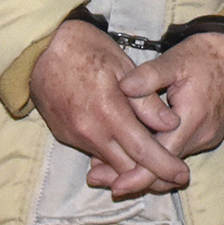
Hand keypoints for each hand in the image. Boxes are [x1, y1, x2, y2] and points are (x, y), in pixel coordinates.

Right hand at [30, 19, 187, 198]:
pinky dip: (112, 156)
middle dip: (152, 175)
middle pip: (128, 168)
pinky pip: (94, 155)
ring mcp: (76, 137)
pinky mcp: (65, 137)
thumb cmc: (86, 49)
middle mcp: (91, 131)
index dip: (165, 167)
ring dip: (132, 167)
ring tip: (152, 164)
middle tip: (173, 173)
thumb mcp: (122, 66)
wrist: (40, 48)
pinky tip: (124, 148)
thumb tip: (171, 124)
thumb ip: (146, 100)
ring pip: (110, 165)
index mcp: (110, 111)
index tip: (183, 175)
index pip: (143, 152)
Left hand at [111, 32, 223, 172]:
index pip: (161, 160)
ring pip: (170, 161)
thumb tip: (122, 87)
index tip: (112, 185)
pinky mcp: (207, 133)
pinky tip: (137, 146)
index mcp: (191, 120)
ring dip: (143, 165)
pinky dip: (158, 154)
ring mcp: (206, 137)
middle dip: (132, 175)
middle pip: (163, 168)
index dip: (136, 175)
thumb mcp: (177, 59)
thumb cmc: (209, 54)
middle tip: (97, 176)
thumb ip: (149, 75)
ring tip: (107, 163)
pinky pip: (179, 150)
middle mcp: (200, 136)